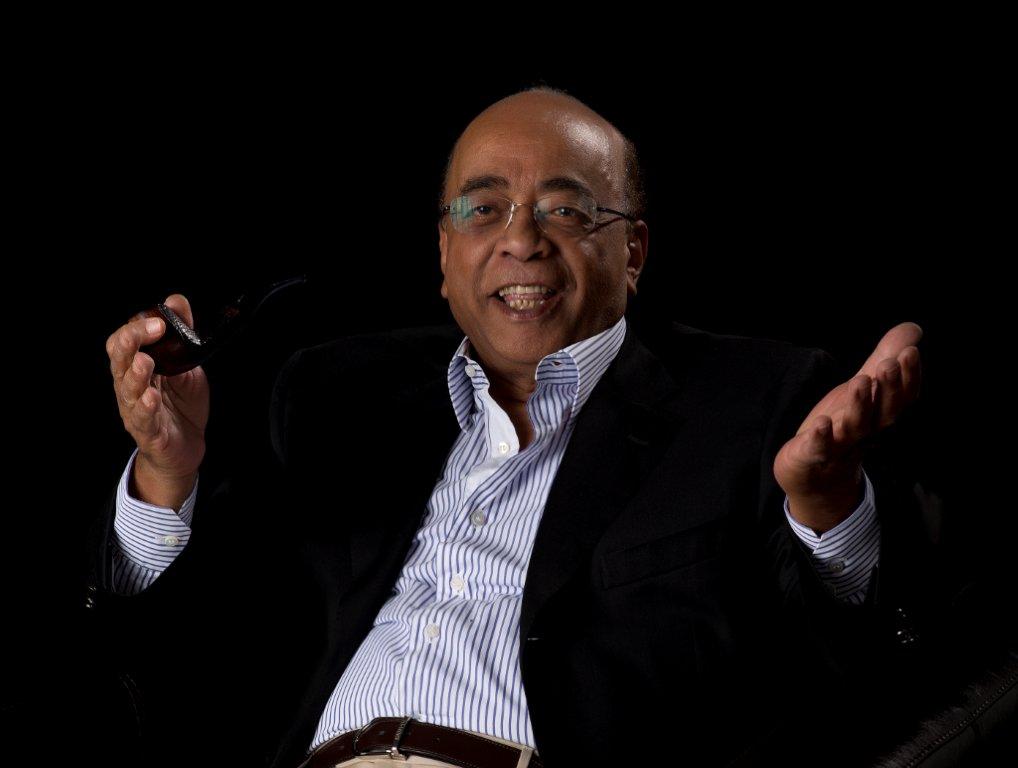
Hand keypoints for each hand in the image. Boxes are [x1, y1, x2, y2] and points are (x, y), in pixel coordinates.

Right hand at [107, 294, 209, 508]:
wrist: (187, 446)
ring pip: (127, 389)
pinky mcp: (147, 432)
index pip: (124, 341)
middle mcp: (130, 387)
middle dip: (132, 341)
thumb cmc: (181, 404)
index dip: (137, 327)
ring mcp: (135, 409)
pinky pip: (142, 419)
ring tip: (146, 362)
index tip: (161, 320)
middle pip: (119, 360)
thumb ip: (181, 336)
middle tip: (151, 330)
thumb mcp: (187, 366)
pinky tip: (150, 398)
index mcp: (136, 367)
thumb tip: (176, 301)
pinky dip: (145, 407)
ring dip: (136, 374)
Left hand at [774, 322, 922, 532]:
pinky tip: (822, 424)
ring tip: (860, 381)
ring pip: (855, 426)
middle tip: (889, 364)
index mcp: (880, 414)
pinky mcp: (813, 455)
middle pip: (884, 412)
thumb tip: (913, 330)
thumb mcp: (863, 389)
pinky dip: (822, 438)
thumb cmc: (842, 425)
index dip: (909, 376)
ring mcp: (840, 445)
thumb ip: (884, 359)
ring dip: (859, 405)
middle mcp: (866, 430)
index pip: (902, 396)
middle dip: (889, 388)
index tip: (910, 352)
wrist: (815, 474)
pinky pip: (819, 448)